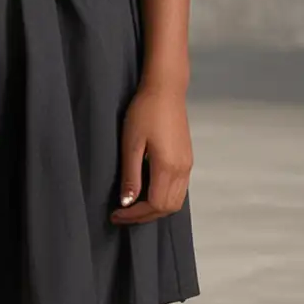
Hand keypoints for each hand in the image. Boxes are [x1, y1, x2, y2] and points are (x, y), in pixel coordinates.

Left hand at [110, 81, 192, 223]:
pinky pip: (179, 189)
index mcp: (167, 167)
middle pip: (167, 208)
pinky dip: (164, 197)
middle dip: (145, 215)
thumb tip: (127, 203)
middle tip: (123, 213)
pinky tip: (148, 189)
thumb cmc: (145, 111)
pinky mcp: (187, 158)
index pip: (154, 205)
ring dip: (156, 208)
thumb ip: (131, 175)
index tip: (116, 214)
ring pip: (176, 201)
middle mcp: (182, 170)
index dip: (135, 215)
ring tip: (134, 204)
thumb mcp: (131, 143)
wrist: (166, 89)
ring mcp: (187, 164)